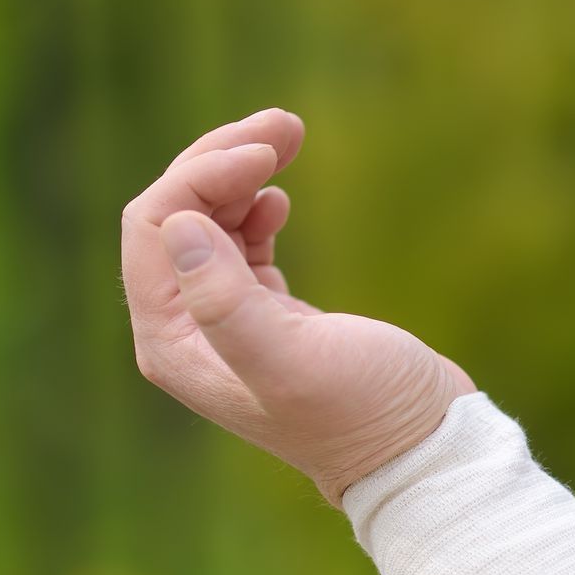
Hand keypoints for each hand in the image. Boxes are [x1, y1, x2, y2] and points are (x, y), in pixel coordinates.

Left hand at [122, 108, 474, 503]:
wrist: (419, 450)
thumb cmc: (364, 412)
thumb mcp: (293, 359)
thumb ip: (225, 302)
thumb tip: (179, 226)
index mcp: (173, 342)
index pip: (155, 227)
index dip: (202, 176)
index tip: (268, 155)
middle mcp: (187, 332)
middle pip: (176, 216)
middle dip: (222, 160)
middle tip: (285, 124)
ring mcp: (224, 324)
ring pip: (207, 221)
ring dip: (243, 173)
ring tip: (291, 135)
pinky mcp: (269, 317)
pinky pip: (237, 243)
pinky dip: (255, 207)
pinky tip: (281, 199)